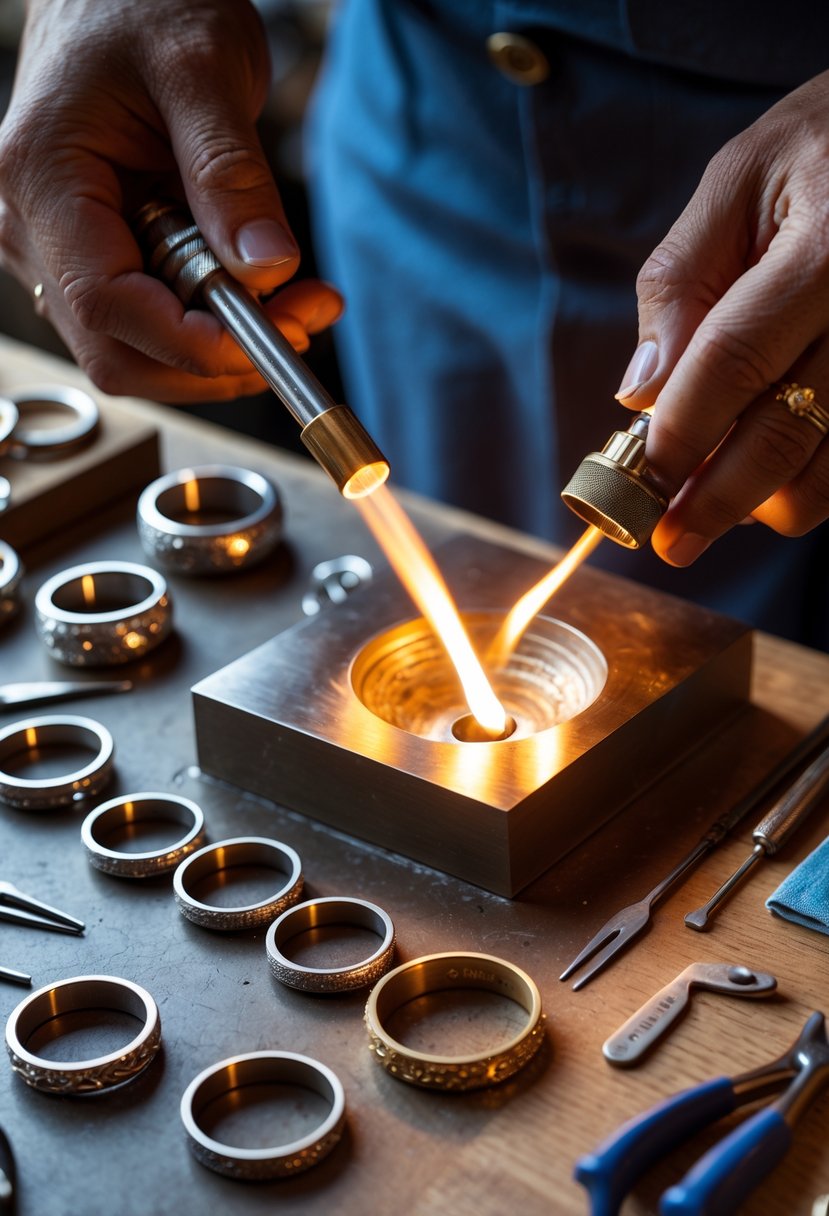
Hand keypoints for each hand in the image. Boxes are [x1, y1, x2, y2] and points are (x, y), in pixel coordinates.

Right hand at [0, 0, 340, 402]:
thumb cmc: (148, 3)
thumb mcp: (205, 69)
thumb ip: (232, 174)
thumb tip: (267, 268)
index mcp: (43, 176)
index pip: (108, 303)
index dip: (194, 342)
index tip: (275, 336)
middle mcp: (30, 226)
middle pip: (119, 350)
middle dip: (218, 358)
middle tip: (303, 322)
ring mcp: (53, 248)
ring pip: (134, 351)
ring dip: (221, 351)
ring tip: (296, 304)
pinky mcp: (87, 256)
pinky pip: (145, 323)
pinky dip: (209, 327)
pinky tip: (260, 294)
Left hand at [616, 70, 828, 564]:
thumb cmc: (817, 147)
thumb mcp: (734, 184)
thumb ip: (680, 285)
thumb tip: (640, 396)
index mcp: (825, 249)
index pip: (734, 362)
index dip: (681, 433)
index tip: (639, 482)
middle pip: (787, 432)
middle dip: (716, 501)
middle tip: (669, 543)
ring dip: (765, 505)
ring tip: (710, 516)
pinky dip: (811, 484)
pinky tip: (769, 485)